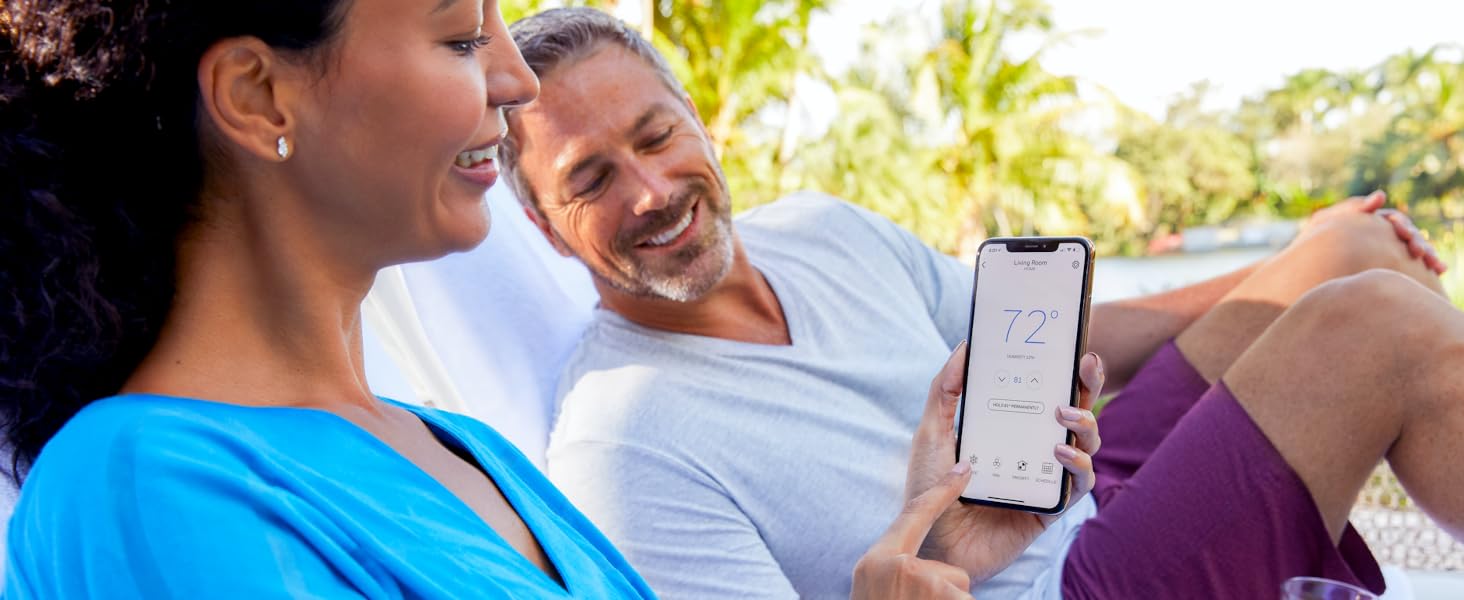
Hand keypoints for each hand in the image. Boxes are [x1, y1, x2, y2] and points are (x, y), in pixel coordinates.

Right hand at [852, 463, 975, 599]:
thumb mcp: (873, 587)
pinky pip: (969, 599)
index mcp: (877, 560)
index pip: (915, 513)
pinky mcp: (945, 597)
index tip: (965, 469)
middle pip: (950, 568)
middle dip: (944, 591)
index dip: (944, 490)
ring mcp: (924, 583)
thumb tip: (912, 558)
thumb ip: (894, 565)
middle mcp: (900, 567)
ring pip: (960, 586)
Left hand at [903, 343, 1103, 582]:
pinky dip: (1078, 465)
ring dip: (1085, 423)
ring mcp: (1045, 477)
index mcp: (1010, 427)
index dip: (1062, 368)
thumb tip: (965, 347)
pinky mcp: (1051, 506)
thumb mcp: (932, 433)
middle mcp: (1033, 449)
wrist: (929, 542)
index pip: (1044, 392)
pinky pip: (1080, 485)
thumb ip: (945, 390)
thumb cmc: (929, 489)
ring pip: (1086, 444)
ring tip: (1064, 414)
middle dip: (1087, 384)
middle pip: (1074, 412)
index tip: (1069, 343)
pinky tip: (1061, 454)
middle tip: (1085, 363)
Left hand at [1306, 191, 1445, 274]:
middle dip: (1418, 242)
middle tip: (1420, 253)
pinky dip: (1424, 268)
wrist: (1308, 261)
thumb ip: (1354, 208)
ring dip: (1428, 255)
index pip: (1395, 220)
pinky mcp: (1389, 265)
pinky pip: (1410, 266)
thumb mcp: (1329, 219)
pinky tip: (1437, 272)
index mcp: (1373, 220)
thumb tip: (1382, 195)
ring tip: (1436, 266)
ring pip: (1414, 250)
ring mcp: (1388, 249)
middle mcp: (1384, 233)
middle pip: (1409, 235)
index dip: (1401, 225)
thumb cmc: (1316, 237)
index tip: (1403, 234)